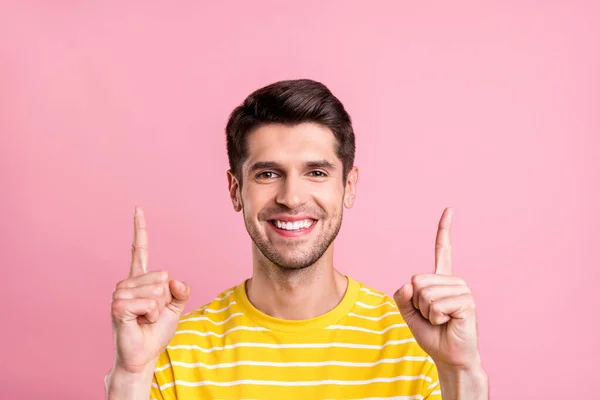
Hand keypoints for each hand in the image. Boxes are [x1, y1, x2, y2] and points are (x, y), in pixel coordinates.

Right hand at [110, 207, 190, 373]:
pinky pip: (149, 302)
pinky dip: (153, 314)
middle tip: (152, 314)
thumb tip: (174, 280)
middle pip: (162, 276)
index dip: (139, 229)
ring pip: (157, 291)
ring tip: (145, 319)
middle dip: (165, 299)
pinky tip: (141, 321)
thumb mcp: (175, 309)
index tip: (138, 208)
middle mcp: (127, 282)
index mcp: (140, 280)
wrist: (143, 355)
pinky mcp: (117, 306)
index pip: (139, 250)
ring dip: (158, 309)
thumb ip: (180, 292)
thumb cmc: (156, 332)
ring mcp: (120, 293)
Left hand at [394, 208, 480, 368]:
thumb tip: (410, 283)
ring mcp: (462, 290)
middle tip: (432, 316)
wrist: (448, 356)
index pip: (443, 249)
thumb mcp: (408, 312)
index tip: (449, 209)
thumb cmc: (431, 334)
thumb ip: (402, 296)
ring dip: (427, 313)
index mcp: (441, 279)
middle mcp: (453, 281)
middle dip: (417, 303)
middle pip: (417, 281)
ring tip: (441, 320)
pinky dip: (435, 318)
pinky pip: (436, 305)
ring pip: (425, 294)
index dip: (444, 229)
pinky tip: (448, 323)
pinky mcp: (466, 302)